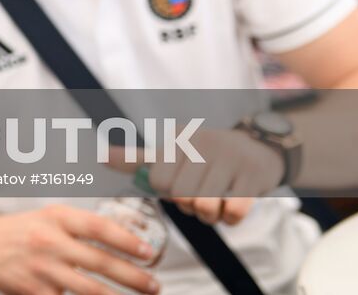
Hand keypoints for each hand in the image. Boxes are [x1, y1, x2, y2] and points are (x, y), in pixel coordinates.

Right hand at [0, 205, 159, 294]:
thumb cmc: (23, 231)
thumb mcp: (50, 216)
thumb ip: (81, 225)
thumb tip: (125, 237)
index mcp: (56, 217)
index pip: (97, 227)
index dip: (126, 240)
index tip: (148, 252)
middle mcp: (49, 241)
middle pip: (98, 262)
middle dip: (132, 276)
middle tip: (153, 284)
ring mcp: (41, 269)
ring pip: (88, 289)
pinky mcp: (34, 292)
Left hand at [113, 129, 281, 225]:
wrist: (258, 148)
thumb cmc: (206, 155)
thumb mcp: (172, 152)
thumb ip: (138, 160)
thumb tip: (100, 157)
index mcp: (181, 139)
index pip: (158, 180)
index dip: (168, 192)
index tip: (181, 185)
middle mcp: (205, 144)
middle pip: (182, 197)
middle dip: (188, 206)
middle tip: (199, 196)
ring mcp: (231, 159)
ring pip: (206, 207)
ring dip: (209, 215)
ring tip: (215, 202)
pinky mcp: (254, 177)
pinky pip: (234, 213)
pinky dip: (231, 218)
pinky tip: (232, 205)